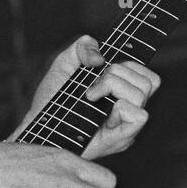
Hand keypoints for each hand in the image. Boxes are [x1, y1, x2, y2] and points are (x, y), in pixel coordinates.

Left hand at [23, 35, 160, 159]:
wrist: (38, 124)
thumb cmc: (52, 99)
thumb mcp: (64, 65)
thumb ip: (82, 48)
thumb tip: (100, 55)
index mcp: (123, 93)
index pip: (148, 76)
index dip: (129, 66)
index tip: (103, 70)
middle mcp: (129, 109)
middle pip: (148, 82)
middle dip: (115, 74)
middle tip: (91, 87)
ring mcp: (126, 126)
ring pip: (142, 95)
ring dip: (112, 87)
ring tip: (90, 98)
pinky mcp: (120, 139)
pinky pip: (140, 116)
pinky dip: (121, 107)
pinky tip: (99, 111)